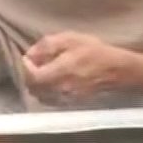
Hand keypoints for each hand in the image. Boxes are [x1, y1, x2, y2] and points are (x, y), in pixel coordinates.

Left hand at [20, 32, 142, 106]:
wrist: (117, 70)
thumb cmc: (94, 51)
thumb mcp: (70, 39)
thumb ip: (47, 45)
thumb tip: (30, 54)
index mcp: (58, 72)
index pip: (30, 76)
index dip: (25, 67)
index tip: (28, 57)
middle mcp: (59, 89)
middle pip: (33, 88)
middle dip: (29, 76)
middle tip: (34, 64)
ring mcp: (65, 99)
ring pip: (40, 96)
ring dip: (37, 85)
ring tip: (43, 72)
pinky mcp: (71, 103)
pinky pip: (51, 100)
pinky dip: (46, 92)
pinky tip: (53, 81)